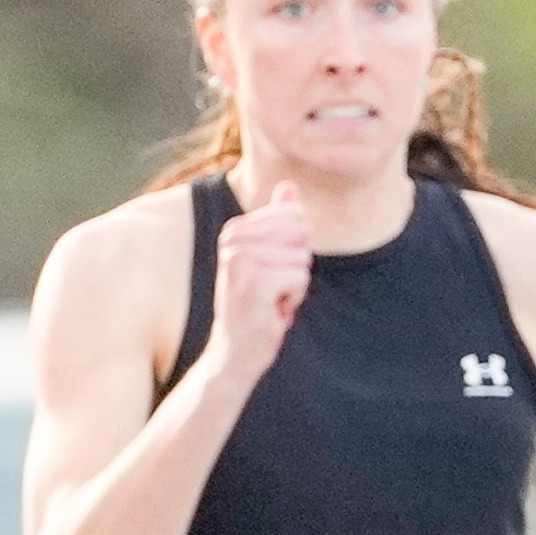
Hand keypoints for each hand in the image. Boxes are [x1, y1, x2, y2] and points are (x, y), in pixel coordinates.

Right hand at [207, 183, 313, 386]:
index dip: (297, 250)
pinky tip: (273, 309)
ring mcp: (239, 260)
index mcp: (236, 230)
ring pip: (302, 259)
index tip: (275, 271)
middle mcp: (233, 240)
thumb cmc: (259, 303)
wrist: (237, 348)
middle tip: (275, 288)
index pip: (296, 217)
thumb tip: (290, 186)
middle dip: (299, 266)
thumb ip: (280, 221)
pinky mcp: (252, 282)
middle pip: (302, 234)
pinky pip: (300, 278)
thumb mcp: (272, 258)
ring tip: (272, 299)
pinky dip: (294, 298)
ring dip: (296, 286)